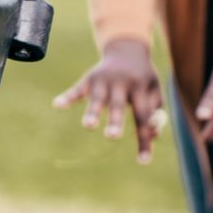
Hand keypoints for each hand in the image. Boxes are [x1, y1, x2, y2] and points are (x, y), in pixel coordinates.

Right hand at [53, 38, 164, 163]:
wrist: (127, 50)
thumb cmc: (143, 79)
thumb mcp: (155, 92)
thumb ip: (154, 113)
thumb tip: (152, 135)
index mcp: (141, 86)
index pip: (143, 116)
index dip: (144, 139)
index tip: (143, 162)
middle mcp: (122, 82)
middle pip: (119, 105)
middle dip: (115, 121)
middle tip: (112, 136)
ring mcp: (103, 80)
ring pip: (97, 99)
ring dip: (92, 112)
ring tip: (88, 126)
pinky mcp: (89, 79)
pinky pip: (77, 89)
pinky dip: (67, 97)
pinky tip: (57, 104)